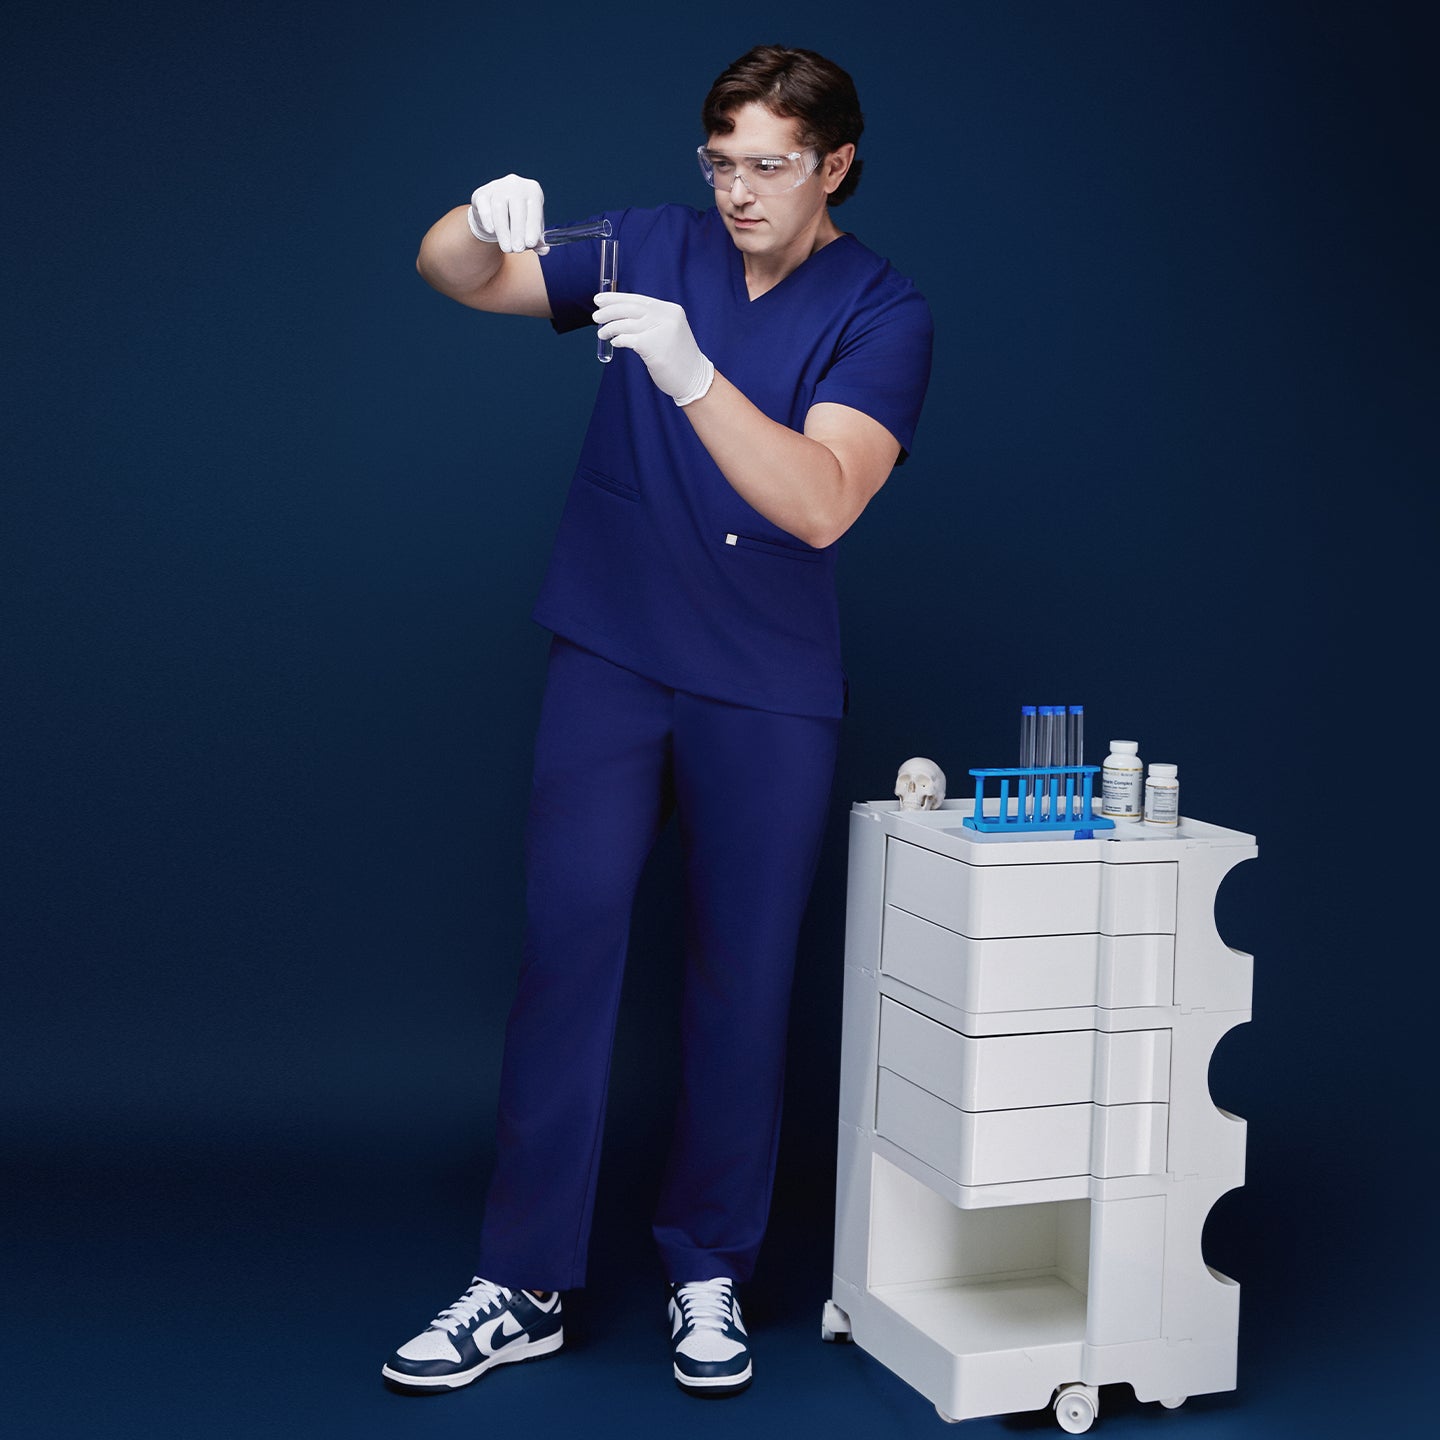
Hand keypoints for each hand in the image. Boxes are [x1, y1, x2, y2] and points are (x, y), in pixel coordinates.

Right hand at [467, 174, 547, 253]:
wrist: (494, 210)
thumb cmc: (517, 219)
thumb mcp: (530, 228)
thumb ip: (537, 240)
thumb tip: (544, 250)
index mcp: (533, 191)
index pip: (534, 210)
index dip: (533, 228)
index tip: (531, 244)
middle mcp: (516, 185)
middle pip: (517, 209)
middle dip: (518, 232)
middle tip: (518, 250)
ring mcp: (498, 187)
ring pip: (499, 209)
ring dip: (503, 231)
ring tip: (507, 248)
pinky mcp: (482, 194)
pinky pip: (484, 206)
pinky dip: (488, 219)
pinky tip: (491, 231)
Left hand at [593, 293, 714, 404]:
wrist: (694, 379)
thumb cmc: (678, 357)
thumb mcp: (668, 331)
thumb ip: (651, 321)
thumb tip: (620, 314)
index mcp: (670, 310)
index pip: (638, 299)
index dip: (616, 298)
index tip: (600, 299)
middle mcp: (666, 316)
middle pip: (629, 308)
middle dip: (609, 311)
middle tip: (595, 315)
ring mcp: (660, 330)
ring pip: (625, 324)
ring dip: (609, 328)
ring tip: (601, 333)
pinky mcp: (652, 346)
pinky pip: (627, 339)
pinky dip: (618, 340)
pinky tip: (614, 342)